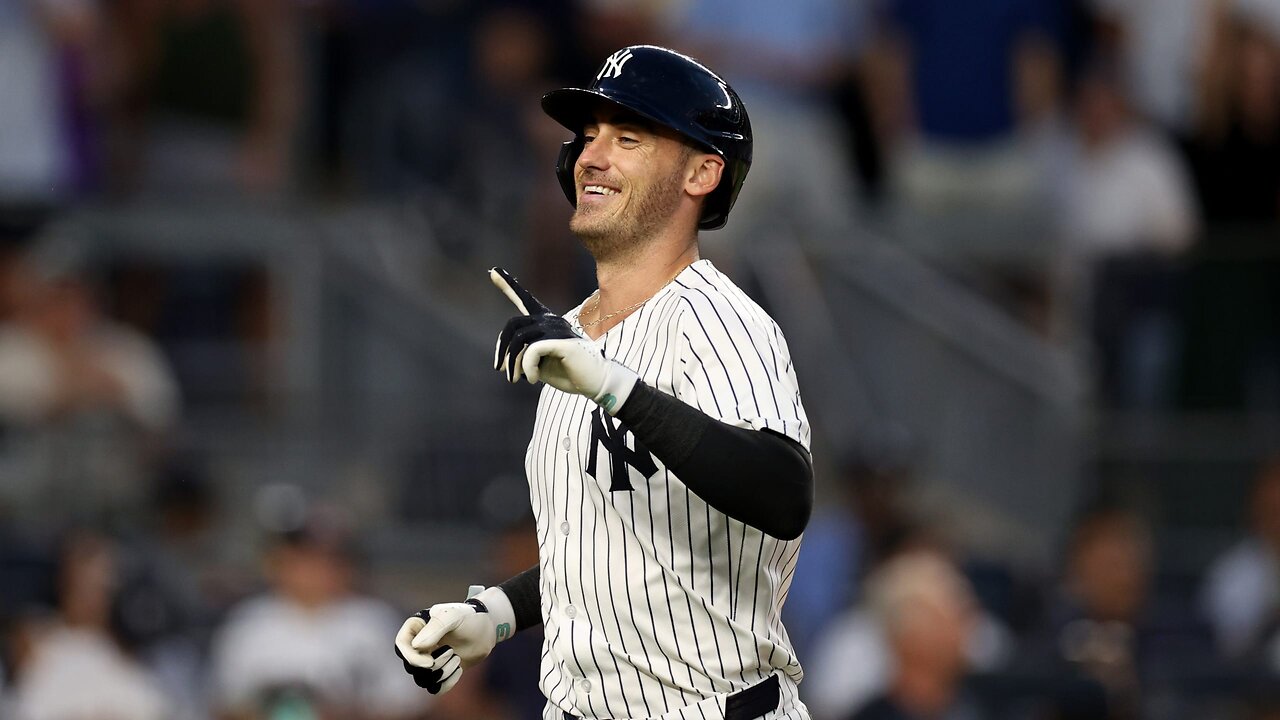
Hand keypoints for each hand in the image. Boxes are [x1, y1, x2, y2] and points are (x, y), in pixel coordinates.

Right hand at [394, 601, 495, 693]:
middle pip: (411, 666)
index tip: (429, 662)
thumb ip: (435, 628)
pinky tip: (459, 669)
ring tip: (456, 658)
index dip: (412, 658)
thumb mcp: (452, 616)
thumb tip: (417, 647)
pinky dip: (447, 683)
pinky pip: (435, 688)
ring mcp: (428, 659)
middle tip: (451, 651)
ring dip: (441, 673)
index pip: (401, 645)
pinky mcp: (440, 672)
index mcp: (416, 627)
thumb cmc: (469, 618)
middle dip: (432, 664)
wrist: (487, 629)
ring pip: (422, 679)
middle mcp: (418, 645)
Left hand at [490, 267, 638, 413]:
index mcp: (546, 323)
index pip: (525, 300)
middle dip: (501, 348)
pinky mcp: (563, 340)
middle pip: (513, 324)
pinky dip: (527, 367)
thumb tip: (504, 361)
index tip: (493, 272)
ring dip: (513, 363)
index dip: (509, 285)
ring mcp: (558, 328)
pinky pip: (532, 350)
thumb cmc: (568, 374)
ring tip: (515, 379)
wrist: (596, 383)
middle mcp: (551, 321)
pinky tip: (533, 379)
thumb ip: (522, 358)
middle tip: (499, 369)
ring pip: (520, 339)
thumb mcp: (539, 365)